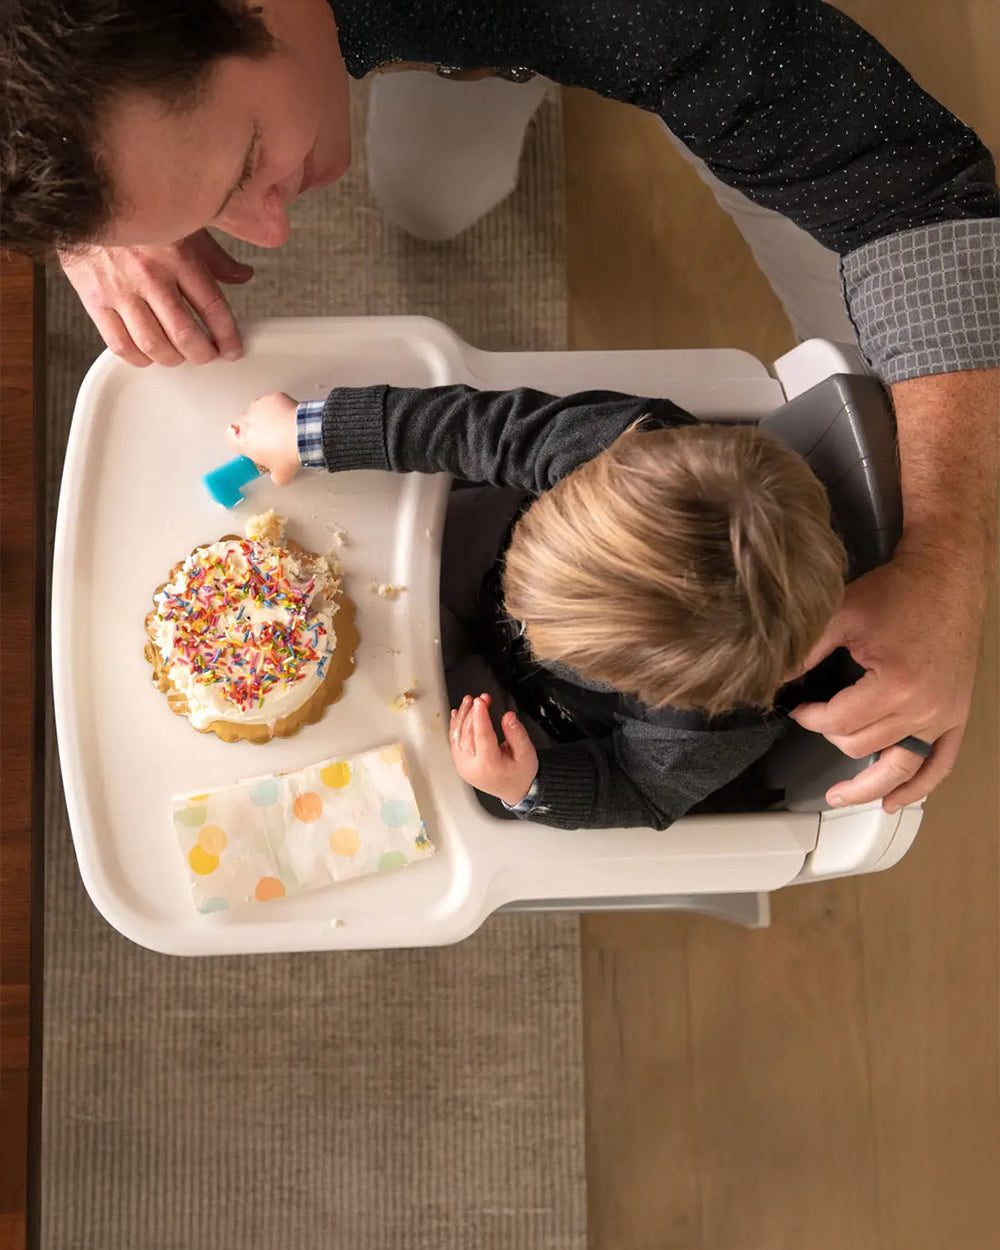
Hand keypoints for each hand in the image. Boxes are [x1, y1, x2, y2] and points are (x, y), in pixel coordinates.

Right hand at [58, 230, 253, 366]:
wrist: (82, 196)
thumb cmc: (137, 211)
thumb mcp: (183, 224)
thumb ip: (214, 256)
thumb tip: (243, 276)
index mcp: (177, 255)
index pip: (213, 307)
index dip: (228, 337)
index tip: (233, 349)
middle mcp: (149, 275)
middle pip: (185, 335)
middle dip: (204, 355)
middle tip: (209, 356)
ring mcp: (120, 289)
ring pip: (153, 345)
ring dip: (173, 359)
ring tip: (180, 355)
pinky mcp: (94, 299)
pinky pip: (119, 343)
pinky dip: (138, 358)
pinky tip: (148, 354)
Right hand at [226, 393, 300, 485]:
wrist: (304, 435)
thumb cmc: (289, 454)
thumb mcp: (281, 476)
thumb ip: (274, 475)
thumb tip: (277, 475)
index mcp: (244, 442)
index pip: (229, 439)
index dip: (239, 442)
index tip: (250, 446)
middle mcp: (246, 422)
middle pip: (243, 423)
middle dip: (253, 429)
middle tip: (270, 438)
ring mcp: (258, 407)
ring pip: (256, 410)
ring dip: (265, 417)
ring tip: (281, 427)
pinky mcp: (272, 398)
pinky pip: (271, 402)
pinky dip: (278, 407)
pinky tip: (288, 417)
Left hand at [449, 693, 538, 806]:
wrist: (516, 790)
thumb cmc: (520, 774)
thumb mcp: (527, 753)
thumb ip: (517, 734)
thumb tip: (508, 717)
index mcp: (489, 765)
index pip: (482, 736)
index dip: (480, 716)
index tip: (480, 701)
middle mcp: (473, 767)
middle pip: (468, 734)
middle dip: (474, 713)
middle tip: (482, 699)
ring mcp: (464, 766)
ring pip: (458, 736)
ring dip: (463, 716)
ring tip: (469, 701)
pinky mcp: (460, 763)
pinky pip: (454, 742)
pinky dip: (455, 726)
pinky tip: (458, 714)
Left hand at [790, 547, 984, 811]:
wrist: (946, 578)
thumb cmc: (897, 592)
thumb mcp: (841, 615)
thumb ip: (805, 650)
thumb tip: (773, 678)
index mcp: (895, 685)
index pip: (839, 722)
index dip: (810, 718)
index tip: (799, 708)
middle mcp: (923, 708)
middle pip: (863, 746)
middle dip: (831, 736)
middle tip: (817, 721)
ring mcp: (943, 716)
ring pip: (897, 766)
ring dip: (867, 786)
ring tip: (840, 797)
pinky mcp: (957, 716)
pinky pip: (940, 764)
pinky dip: (918, 788)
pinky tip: (894, 802)